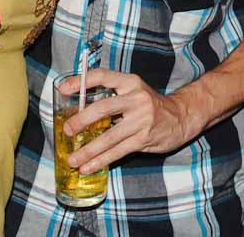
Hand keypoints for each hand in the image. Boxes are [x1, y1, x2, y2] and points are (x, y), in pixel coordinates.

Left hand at [58, 68, 202, 173]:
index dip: (81, 81)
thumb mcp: (133, 91)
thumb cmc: (149, 104)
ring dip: (88, 149)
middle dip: (81, 120)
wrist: (181, 116)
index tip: (63, 88)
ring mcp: (141, 119)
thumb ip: (111, 96)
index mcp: (130, 82)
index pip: (103, 76)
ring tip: (73, 159)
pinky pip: (118, 151)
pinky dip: (101, 160)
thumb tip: (78, 109)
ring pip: (109, 136)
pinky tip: (88, 166)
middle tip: (67, 130)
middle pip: (103, 108)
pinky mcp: (144, 138)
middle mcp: (136, 98)